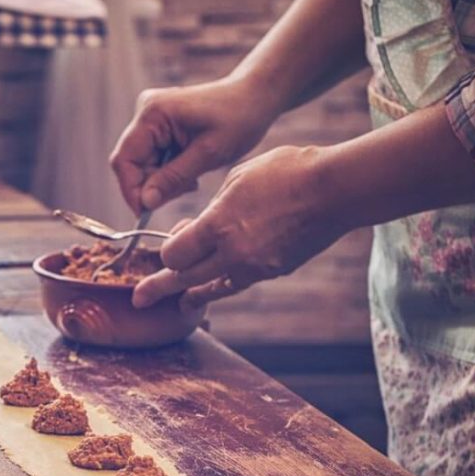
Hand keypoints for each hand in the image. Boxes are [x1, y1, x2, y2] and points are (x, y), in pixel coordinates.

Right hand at [109, 78, 279, 213]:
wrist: (254, 97)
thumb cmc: (238, 119)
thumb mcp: (207, 154)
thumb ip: (173, 179)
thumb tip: (145, 202)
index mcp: (153, 113)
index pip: (124, 159)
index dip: (131, 190)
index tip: (146, 212)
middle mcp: (146, 112)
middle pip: (131, 162)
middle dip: (151, 185)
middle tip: (183, 193)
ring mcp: (152, 117)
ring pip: (143, 163)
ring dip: (162, 180)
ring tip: (192, 180)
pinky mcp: (160, 125)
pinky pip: (154, 157)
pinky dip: (168, 171)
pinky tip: (191, 171)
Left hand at [132, 145, 351, 310]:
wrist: (334, 190)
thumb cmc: (286, 172)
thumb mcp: (237, 178)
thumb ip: (214, 209)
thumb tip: (201, 227)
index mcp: (218, 225)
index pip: (174, 254)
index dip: (165, 252)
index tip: (164, 247)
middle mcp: (233, 252)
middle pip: (184, 278)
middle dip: (159, 288)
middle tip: (140, 298)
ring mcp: (254, 267)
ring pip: (211, 287)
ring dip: (190, 294)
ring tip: (177, 303)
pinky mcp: (273, 271)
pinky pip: (238, 284)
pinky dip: (221, 288)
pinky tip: (211, 292)